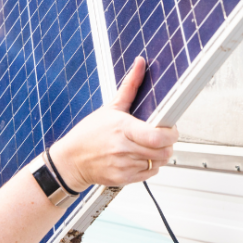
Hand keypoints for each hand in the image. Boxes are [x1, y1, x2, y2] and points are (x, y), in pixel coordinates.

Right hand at [48, 57, 178, 189]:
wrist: (71, 160)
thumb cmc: (89, 133)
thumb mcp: (110, 107)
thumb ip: (130, 85)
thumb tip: (140, 63)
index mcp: (123, 128)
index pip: (157, 137)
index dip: (171, 134)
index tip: (171, 128)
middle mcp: (124, 149)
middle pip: (163, 152)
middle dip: (167, 143)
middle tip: (161, 136)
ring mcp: (124, 166)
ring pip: (159, 163)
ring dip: (159, 155)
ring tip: (147, 145)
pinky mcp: (124, 179)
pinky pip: (150, 174)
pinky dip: (150, 166)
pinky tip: (139, 156)